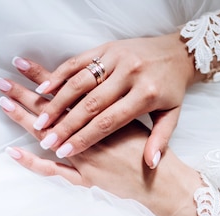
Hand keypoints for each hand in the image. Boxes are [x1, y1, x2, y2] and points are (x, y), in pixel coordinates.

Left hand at [0, 77, 199, 215]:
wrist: (166, 185)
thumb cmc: (157, 156)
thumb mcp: (144, 124)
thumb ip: (121, 112)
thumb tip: (104, 95)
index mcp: (105, 117)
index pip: (67, 94)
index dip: (44, 80)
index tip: (22, 66)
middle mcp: (91, 134)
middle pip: (52, 110)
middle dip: (25, 94)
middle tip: (1, 82)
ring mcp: (86, 157)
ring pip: (49, 134)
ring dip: (25, 118)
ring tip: (3, 102)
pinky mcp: (86, 178)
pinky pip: (54, 171)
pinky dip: (33, 163)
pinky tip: (13, 152)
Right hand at [11, 33, 199, 168]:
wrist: (178, 53)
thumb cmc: (172, 89)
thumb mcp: (172, 115)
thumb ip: (160, 140)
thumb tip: (150, 163)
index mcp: (146, 95)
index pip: (109, 121)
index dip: (85, 137)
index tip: (65, 151)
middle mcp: (130, 75)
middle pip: (90, 104)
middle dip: (65, 125)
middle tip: (47, 141)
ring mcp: (117, 58)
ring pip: (80, 82)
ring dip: (56, 102)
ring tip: (40, 120)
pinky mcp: (107, 47)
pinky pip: (78, 61)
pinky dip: (59, 75)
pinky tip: (43, 89)